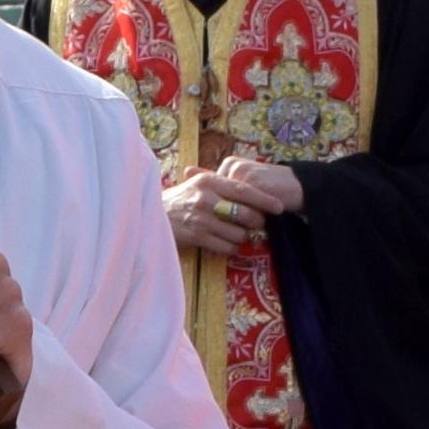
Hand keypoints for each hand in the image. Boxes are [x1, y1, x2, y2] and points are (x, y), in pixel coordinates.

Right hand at [161, 157, 304, 257]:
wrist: (150, 215)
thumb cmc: (179, 199)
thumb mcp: (197, 184)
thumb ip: (220, 183)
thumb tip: (251, 186)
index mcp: (209, 182)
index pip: (244, 190)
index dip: (264, 199)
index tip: (279, 206)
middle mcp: (206, 199)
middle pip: (245, 214)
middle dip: (255, 221)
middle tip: (256, 223)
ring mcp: (201, 219)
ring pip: (238, 233)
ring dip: (242, 236)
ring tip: (238, 233)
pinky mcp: (196, 237)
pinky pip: (226, 246)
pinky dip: (231, 247)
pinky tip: (228, 243)